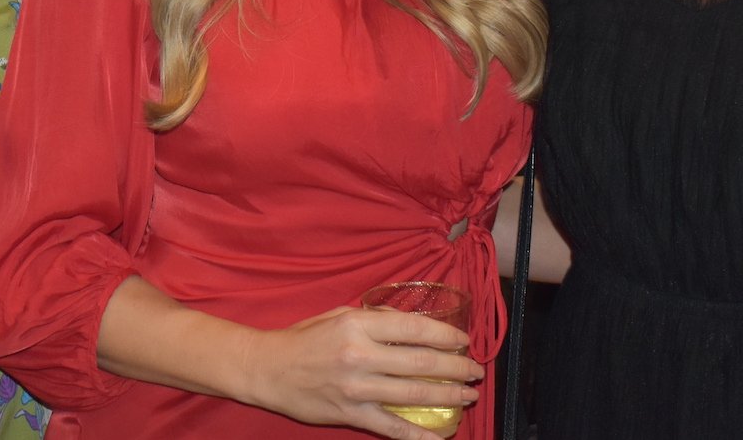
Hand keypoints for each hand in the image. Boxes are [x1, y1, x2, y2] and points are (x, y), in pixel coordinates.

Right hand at [240, 304, 481, 438]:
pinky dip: (418, 435)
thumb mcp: (338, 314)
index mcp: (358, 324)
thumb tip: (411, 323)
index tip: (464, 340)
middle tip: (475, 371)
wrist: (268, 368)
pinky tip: (439, 436)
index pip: (415, 328)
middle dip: (456, 368)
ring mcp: (356, 387)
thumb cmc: (304, 338)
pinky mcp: (350, 413)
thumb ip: (375, 318)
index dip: (446, 334)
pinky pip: (392, 427)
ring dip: (447, 396)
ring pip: (413, 394)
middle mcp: (360, 354)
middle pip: (422, 363)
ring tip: (467, 396)